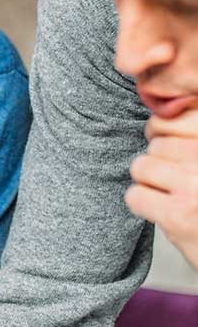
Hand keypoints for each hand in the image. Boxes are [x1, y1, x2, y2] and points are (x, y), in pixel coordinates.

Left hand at [126, 108, 197, 268]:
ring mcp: (196, 184)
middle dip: (160, 161)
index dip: (165, 128)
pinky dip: (143, 204)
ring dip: (150, 182)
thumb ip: (190, 138)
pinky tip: (163, 212)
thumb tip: (160, 113)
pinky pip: (135, 195)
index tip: (171, 143)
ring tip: (172, 195)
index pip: (178, 114)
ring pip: (141, 166)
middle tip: (177, 180)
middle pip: (157, 142)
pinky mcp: (179, 214)